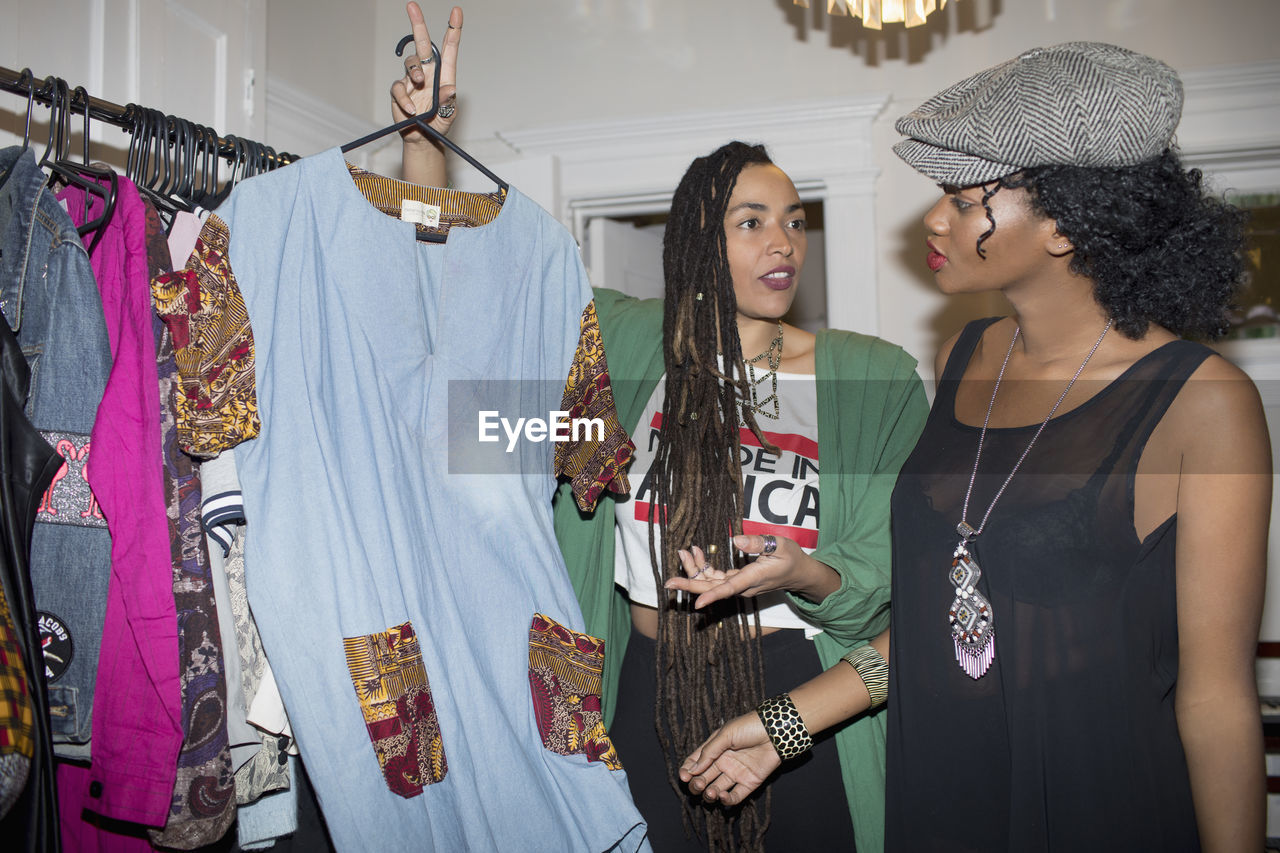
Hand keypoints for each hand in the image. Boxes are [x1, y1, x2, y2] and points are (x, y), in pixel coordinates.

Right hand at [390, 3, 461, 146]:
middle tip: (412, 5)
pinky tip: (411, 110)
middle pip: (422, 44)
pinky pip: (398, 88)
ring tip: (419, 82)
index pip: (448, 48)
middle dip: (418, 23)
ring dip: (414, 69)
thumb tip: (451, 90)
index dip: (453, 29)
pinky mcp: (400, 92)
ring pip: (410, 62)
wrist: (422, 139)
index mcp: (444, 74)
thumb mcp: (449, 114)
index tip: (457, 11)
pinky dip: (404, 98)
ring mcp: (412, 80)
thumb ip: (449, 102)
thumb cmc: (439, 123)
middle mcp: (428, 73)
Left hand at [665, 534, 839, 608]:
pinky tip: (696, 552)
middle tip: (668, 581)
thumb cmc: (791, 558)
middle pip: (712, 588)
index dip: (712, 595)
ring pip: (711, 582)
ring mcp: (738, 585)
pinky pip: (715, 577)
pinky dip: (704, 565)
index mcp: (753, 578)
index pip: (729, 589)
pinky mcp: (736, 581)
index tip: (696, 604)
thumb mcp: (780, 545)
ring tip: (683, 551)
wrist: (798, 573)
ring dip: (695, 569)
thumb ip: (758, 543)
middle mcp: (743, 586)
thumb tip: (735, 541)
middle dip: (690, 583)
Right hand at [679, 712, 779, 806]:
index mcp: (715, 749)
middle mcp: (723, 763)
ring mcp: (735, 774)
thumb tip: (692, 769)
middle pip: (703, 778)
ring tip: (710, 792)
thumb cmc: (749, 727)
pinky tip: (722, 796)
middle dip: (696, 784)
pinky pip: (735, 796)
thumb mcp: (725, 735)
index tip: (684, 776)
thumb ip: (709, 752)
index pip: (695, 762)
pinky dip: (726, 800)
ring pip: (716, 789)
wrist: (775, 732)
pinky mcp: (748, 783)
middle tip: (697, 784)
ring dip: (709, 793)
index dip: (687, 770)